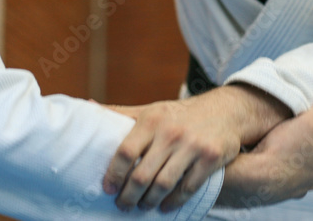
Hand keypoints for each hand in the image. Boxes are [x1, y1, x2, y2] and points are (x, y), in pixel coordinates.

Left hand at [103, 84, 290, 212]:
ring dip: (149, 201)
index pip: (125, 151)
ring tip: (142, 206)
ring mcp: (192, 146)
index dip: (114, 174)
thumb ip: (120, 113)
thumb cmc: (177, 115)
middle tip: (122, 205)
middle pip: (142, 174)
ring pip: (164, 184)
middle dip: (129, 196)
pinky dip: (173, 202)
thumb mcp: (150, 110)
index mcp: (151, 120)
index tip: (107, 188)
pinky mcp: (211, 158)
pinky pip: (187, 188)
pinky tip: (164, 206)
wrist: (224, 111)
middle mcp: (171, 132)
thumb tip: (88, 104)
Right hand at [217, 95, 312, 208]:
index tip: (306, 123)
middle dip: (308, 145)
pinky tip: (271, 161)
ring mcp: (304, 188)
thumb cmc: (283, 148)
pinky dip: (282, 171)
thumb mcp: (308, 121)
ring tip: (279, 147)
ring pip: (304, 168)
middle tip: (291, 133)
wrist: (256, 177)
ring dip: (295, 159)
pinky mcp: (287, 193)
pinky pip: (288, 178)